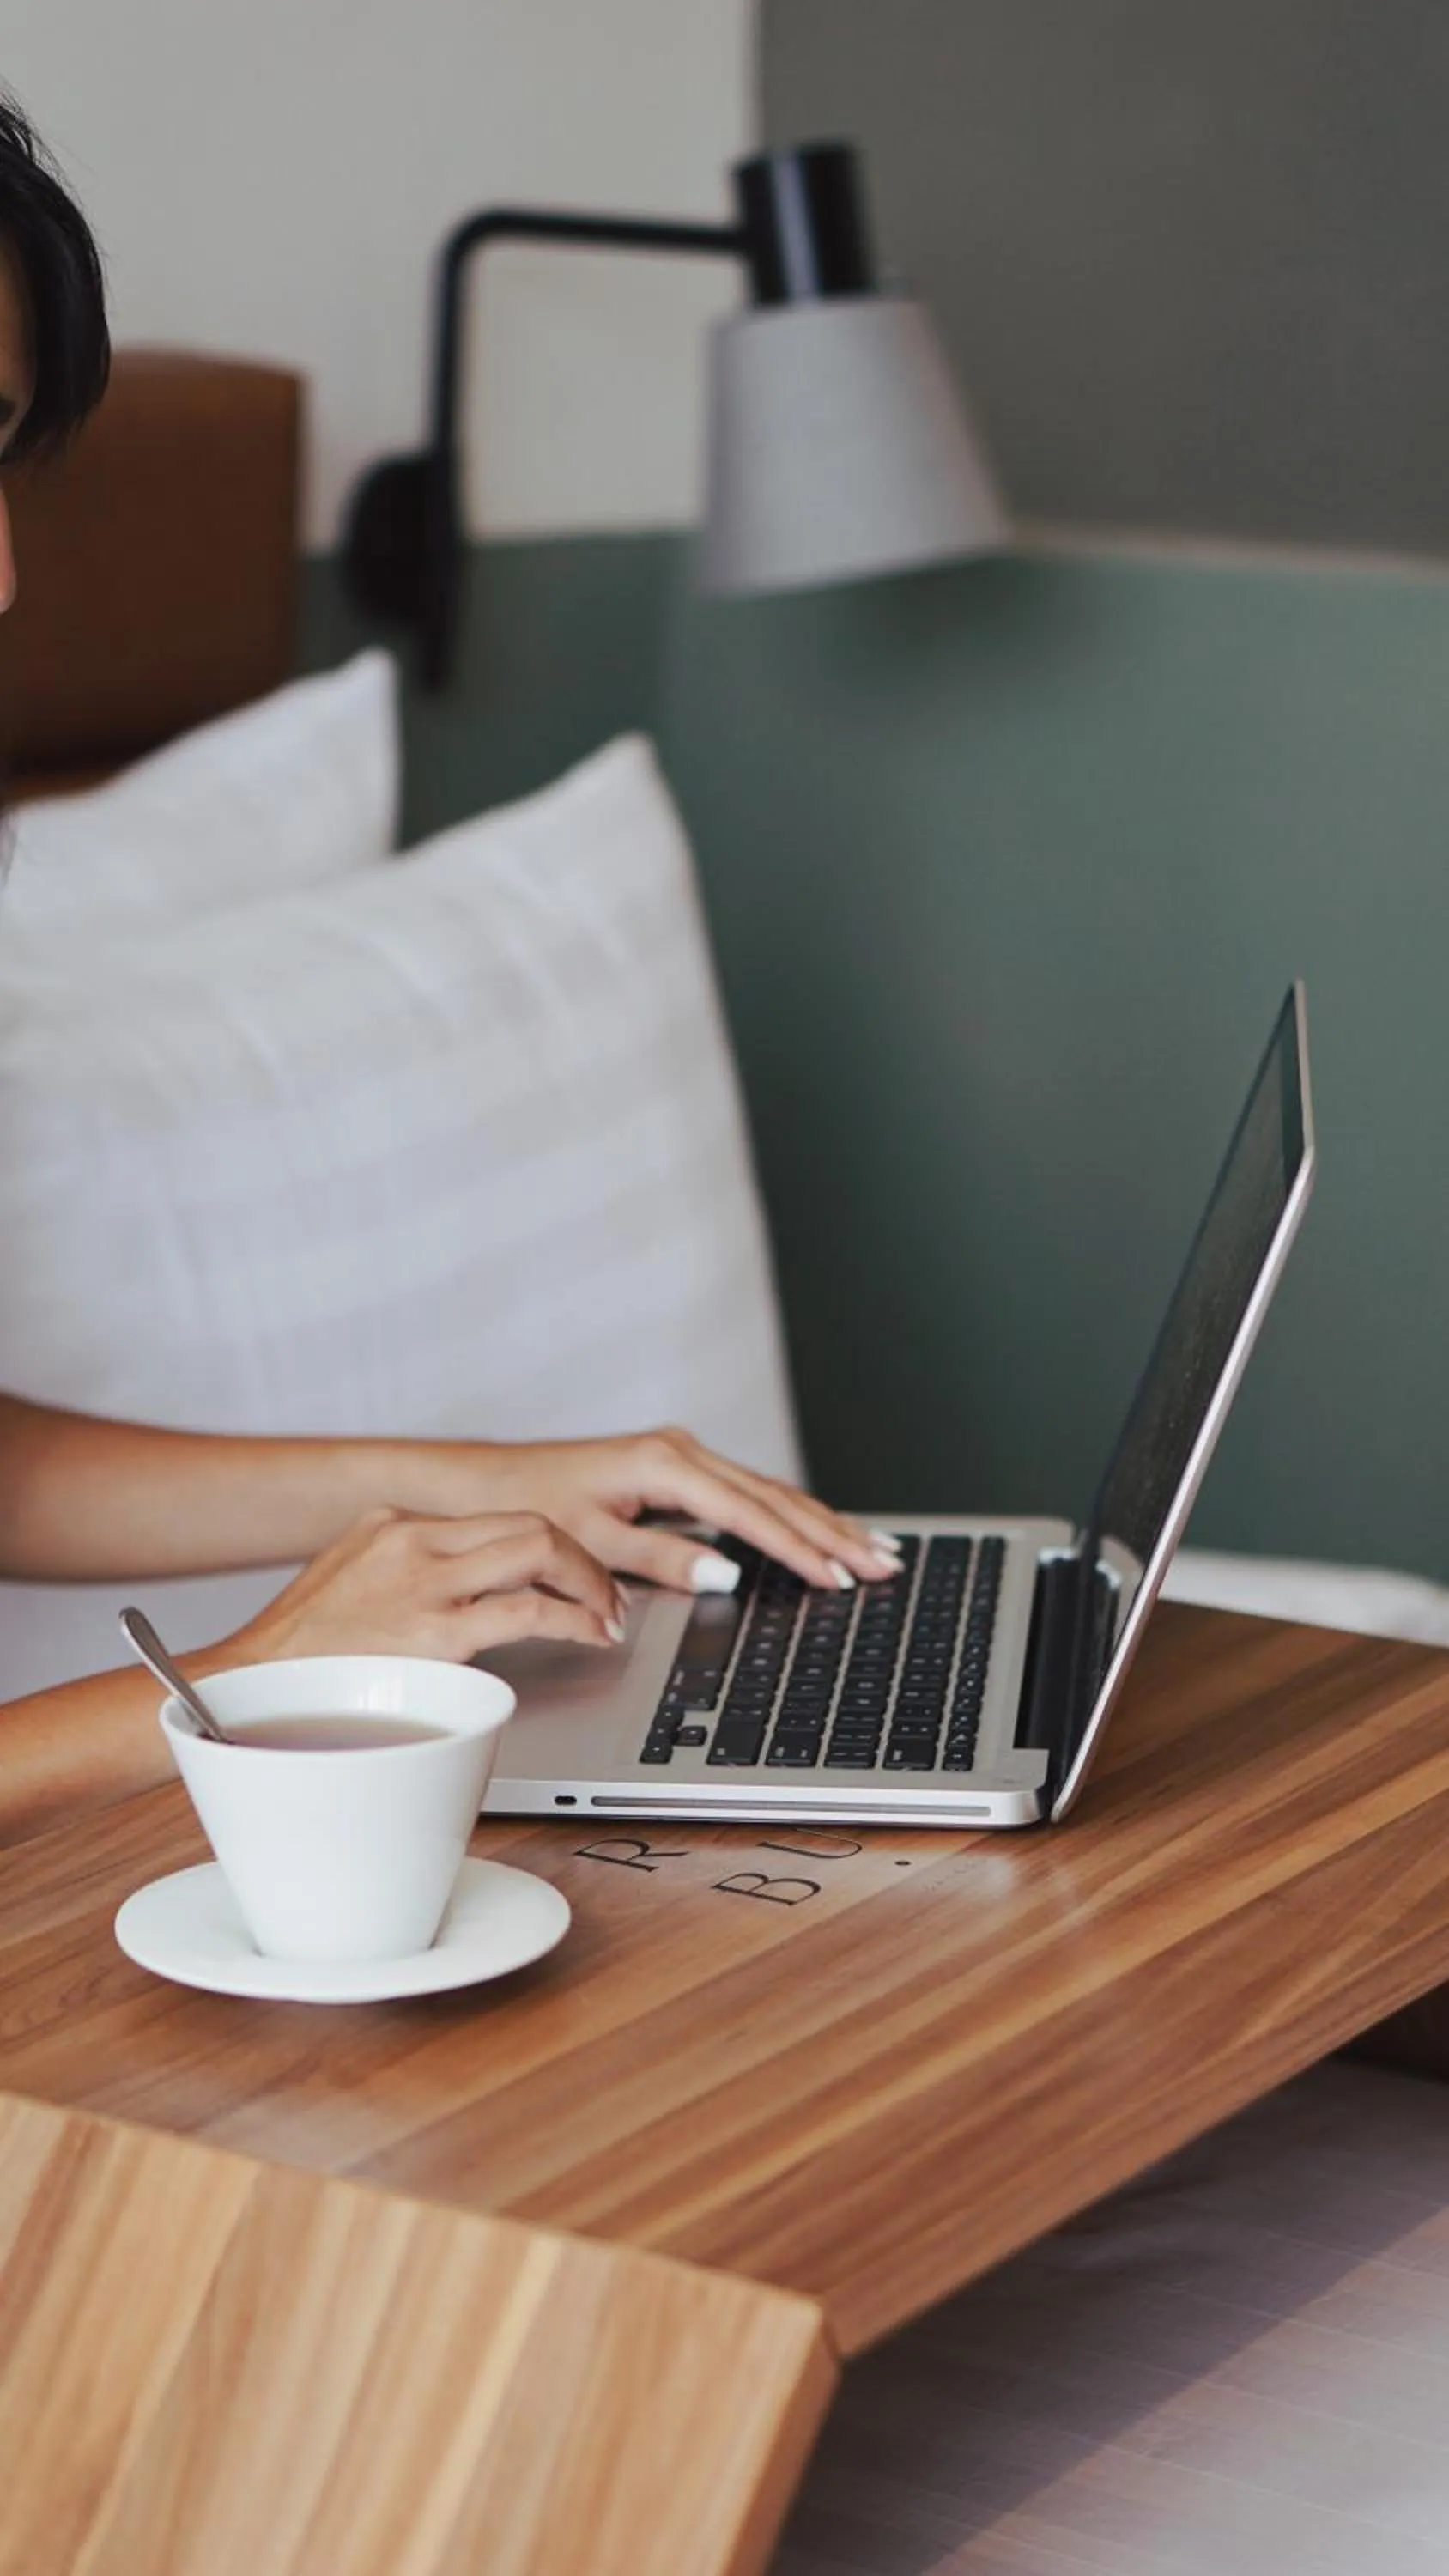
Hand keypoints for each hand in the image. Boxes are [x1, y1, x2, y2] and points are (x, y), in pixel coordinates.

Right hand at [221, 1506, 625, 1665]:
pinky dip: (573, 1618)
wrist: (249, 1685)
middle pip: (529, 1523)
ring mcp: (424, 1582)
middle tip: (606, 1594)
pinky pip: (527, 1610)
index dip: (549, 1545)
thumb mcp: (346, 1581)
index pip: (494, 1520)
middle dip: (583, 1558)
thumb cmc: (297, 1654)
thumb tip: (453, 1587)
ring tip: (607, 1615)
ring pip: (539, 1549)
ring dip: (589, 1583)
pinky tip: (588, 1635)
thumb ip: (400, 1572)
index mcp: (392, 1525)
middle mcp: (413, 1541)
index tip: (571, 1573)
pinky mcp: (434, 1632)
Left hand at [396, 1430, 903, 1595]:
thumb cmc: (531, 1510)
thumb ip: (663, 1559)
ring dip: (822, 1525)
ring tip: (874, 1551)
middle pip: (775, 1498)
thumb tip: (728, 1571)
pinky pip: (749, 1496)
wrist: (490, 1484)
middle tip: (884, 1565)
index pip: (751, 1516)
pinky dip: (789, 1517)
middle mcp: (681, 1453)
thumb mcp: (592, 1542)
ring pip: (769, 1494)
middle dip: (833, 1534)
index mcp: (665, 1465)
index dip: (800, 1550)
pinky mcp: (679, 1471)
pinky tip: (819, 1533)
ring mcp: (683, 1458)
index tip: (838, 1578)